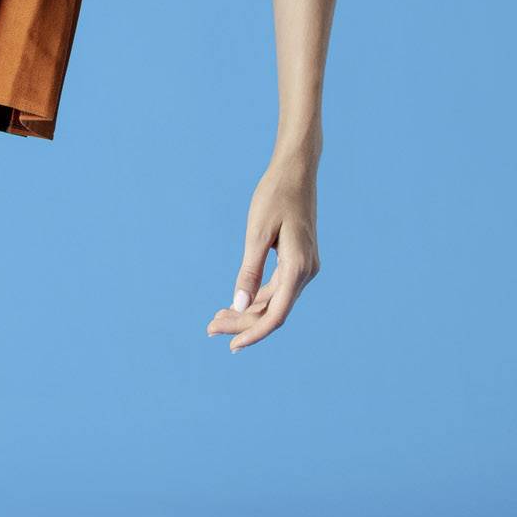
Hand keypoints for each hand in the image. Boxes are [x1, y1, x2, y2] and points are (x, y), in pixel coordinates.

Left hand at [207, 146, 320, 351]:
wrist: (296, 171)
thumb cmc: (274, 196)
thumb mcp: (257, 233)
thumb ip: (249, 272)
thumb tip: (240, 305)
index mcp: (298, 268)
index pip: (276, 314)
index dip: (253, 333)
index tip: (231, 345)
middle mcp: (306, 272)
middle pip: (274, 311)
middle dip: (242, 322)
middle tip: (209, 328)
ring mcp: (305, 268)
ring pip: (276, 301)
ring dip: (248, 311)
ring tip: (216, 318)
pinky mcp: (299, 261)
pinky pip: (279, 288)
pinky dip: (257, 297)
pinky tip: (237, 302)